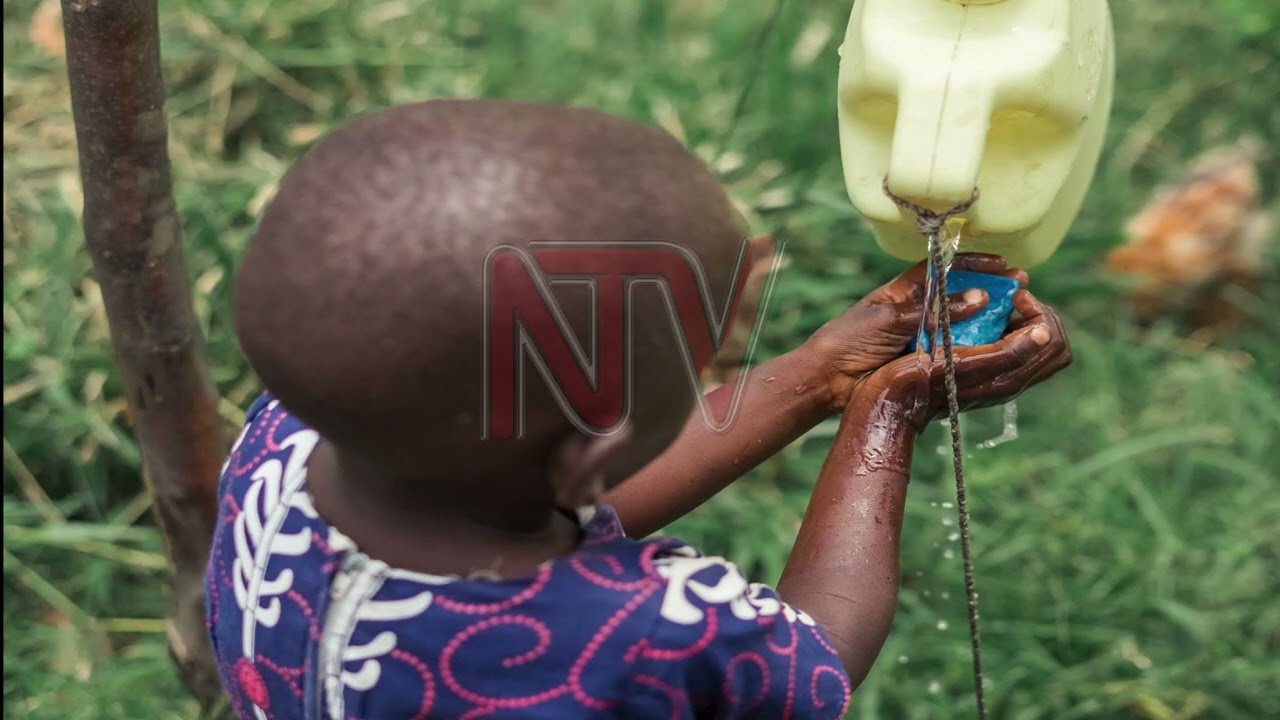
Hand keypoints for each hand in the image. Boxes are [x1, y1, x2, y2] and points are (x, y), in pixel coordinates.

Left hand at [804, 254, 1029, 412]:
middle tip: (1023, 293)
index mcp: (907, 288)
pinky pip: (958, 348)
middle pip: (964, 294)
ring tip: (1020, 317)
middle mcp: (920, 308)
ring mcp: (925, 333)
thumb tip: (980, 297)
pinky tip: (1000, 344)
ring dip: (991, 320)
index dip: (978, 264)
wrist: (827, 377)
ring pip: (965, 322)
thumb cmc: (849, 338)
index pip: (948, 267)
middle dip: (994, 292)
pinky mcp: (927, 359)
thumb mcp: (891, 318)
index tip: (1006, 266)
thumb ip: (934, 309)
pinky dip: (978, 345)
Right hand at [851, 289, 1071, 433]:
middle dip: (1039, 312)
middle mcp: (1006, 379)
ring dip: (1024, 317)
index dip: (1038, 310)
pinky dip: (1009, 327)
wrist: (887, 405)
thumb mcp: (958, 364)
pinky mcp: (979, 374)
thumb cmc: (914, 382)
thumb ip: (1004, 352)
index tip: (1012, 296)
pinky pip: (1014, 347)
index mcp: (1006, 377)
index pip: (1050, 338)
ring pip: (1035, 344)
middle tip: (1012, 297)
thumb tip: (1043, 333)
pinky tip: (984, 317)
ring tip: (1001, 303)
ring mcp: (994, 377)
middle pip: (1051, 342)